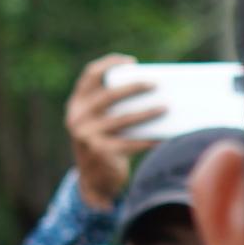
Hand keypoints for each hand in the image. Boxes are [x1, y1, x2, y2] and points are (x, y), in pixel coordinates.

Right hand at [64, 55, 162, 209]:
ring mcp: (87, 135)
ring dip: (148, 112)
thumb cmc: (104, 145)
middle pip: (109, 94)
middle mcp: (78, 117)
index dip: (109, 65)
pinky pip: (131, 143)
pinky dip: (149, 139)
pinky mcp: (100, 152)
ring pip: (124, 118)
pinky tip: (164, 136)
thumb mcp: (100, 124)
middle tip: (155, 84)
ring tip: (166, 107)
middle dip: (134, 87)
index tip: (131, 62)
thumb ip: (112, 108)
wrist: (93, 182)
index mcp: (76, 104)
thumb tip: (151, 92)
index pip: (90, 76)